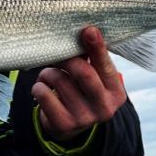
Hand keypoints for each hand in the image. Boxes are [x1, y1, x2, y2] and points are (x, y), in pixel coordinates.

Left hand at [32, 26, 126, 141]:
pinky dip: (39, 86)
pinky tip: (43, 89)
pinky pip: (43, 93)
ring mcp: (83, 118)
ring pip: (59, 79)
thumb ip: (90, 60)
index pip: (106, 67)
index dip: (97, 48)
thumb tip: (81, 33)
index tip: (89, 30)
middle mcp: (104, 108)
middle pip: (83, 73)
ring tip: (49, 75)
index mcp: (115, 93)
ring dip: (49, 72)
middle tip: (57, 52)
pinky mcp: (63, 125)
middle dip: (67, 58)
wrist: (69, 126)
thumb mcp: (94, 79)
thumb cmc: (81, 91)